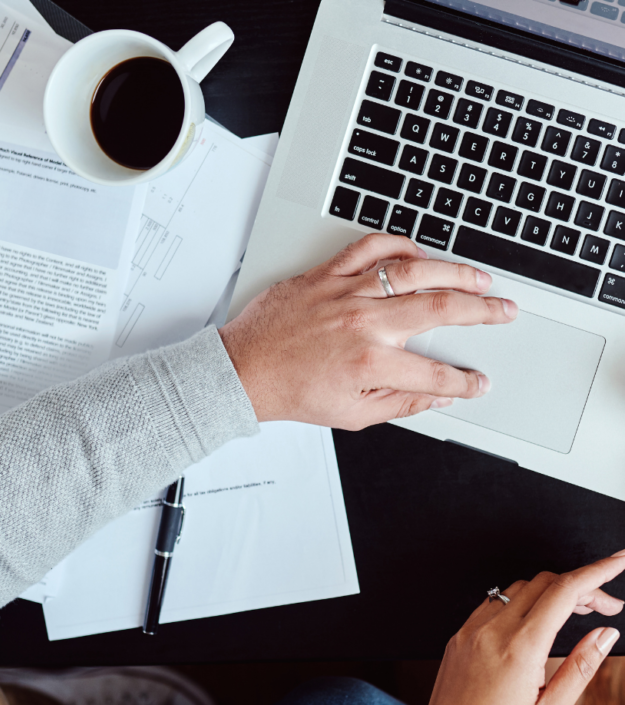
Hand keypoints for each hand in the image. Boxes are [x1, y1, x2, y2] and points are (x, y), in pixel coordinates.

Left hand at [219, 233, 517, 428]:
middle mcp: (363, 322)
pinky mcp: (326, 275)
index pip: (436, 373)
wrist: (244, 370)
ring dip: (454, 272)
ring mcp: (345, 292)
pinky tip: (418, 254)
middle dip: (483, 312)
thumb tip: (438, 397)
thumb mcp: (350, 414)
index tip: (479, 381)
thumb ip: (400, 403)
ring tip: (479, 279)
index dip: (465, 380)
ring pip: (414, 271)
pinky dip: (399, 245)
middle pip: (440, 309)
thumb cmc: (290, 391)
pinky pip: (369, 248)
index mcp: (370, 362)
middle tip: (505, 311)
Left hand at [399, 553, 624, 704]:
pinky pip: (492, 603)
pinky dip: (521, 602)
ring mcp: (470, 631)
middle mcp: (490, 631)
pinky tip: (537, 622)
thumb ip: (581, 667)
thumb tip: (606, 633)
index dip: (596, 571)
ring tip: (578, 613)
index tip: (618, 560)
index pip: (563, 592)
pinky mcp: (457, 637)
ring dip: (550, 591)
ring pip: (516, 589)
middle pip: (543, 583)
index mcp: (519, 649)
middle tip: (609, 606)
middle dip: (580, 585)